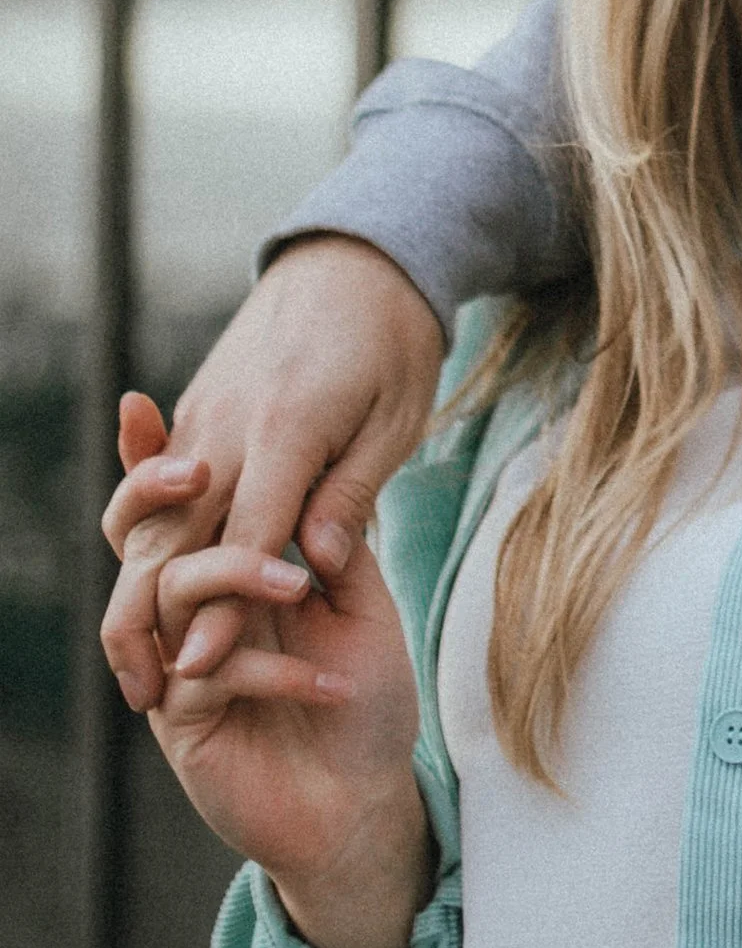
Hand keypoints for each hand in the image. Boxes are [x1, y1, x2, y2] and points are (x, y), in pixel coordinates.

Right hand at [100, 237, 445, 711]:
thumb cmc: (397, 343)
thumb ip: (352, 495)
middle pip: (175, 537)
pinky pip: (160, 487)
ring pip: (152, 520)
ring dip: (139, 591)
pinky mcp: (197, 409)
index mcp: (285, 430)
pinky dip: (149, 540)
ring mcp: (202, 416)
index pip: (246, 537)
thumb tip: (314, 564)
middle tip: (155, 691)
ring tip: (141, 667)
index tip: (203, 670)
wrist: (358, 255)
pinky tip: (150, 594)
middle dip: (159, 617)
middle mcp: (227, 426)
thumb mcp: (397, 421)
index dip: (224, 609)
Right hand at [114, 392, 430, 947]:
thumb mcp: (367, 607)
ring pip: (165, 590)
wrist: (364, 807)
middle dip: (158, 491)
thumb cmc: (373, 698)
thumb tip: (305, 503)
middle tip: (201, 464)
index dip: (152, 455)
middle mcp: (194, 611)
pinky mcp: (184, 721)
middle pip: (145, 533)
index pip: (182, 497)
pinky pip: (207, 670)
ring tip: (295, 583)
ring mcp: (182, 665)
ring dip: (229, 575)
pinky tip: (331, 684)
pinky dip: (272, 666)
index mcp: (235, 569)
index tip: (136, 406)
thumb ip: (333, 548)